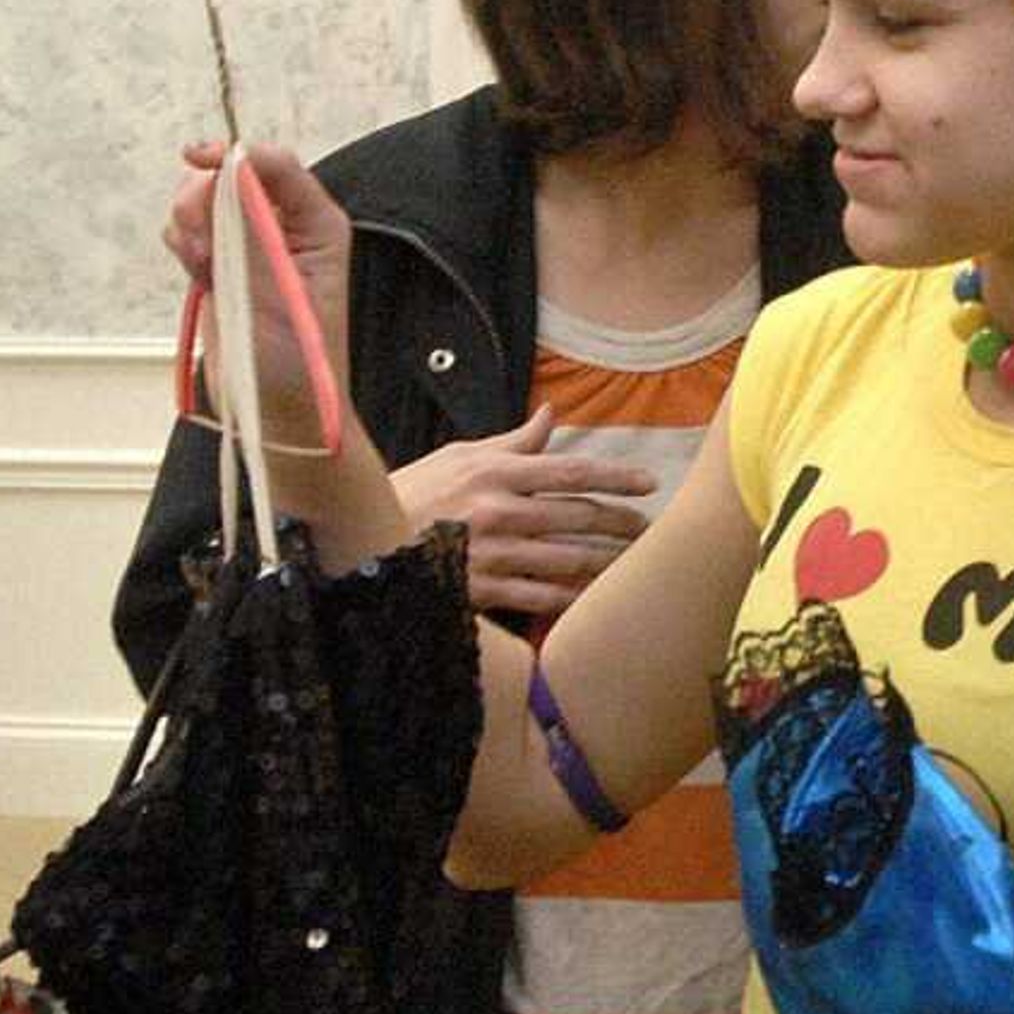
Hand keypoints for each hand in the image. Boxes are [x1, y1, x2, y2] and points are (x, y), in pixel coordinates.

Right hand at [164, 139, 352, 449]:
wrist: (280, 416)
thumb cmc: (295, 364)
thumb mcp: (274, 294)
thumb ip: (248, 233)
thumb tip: (226, 174)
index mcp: (316, 225)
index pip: (275, 166)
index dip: (235, 156)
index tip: (197, 159)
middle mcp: (285, 228)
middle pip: (231, 177)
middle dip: (205, 198)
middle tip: (200, 241)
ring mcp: (250, 247)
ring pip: (204, 203)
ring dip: (191, 225)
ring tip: (202, 267)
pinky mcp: (222, 268)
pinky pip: (190, 233)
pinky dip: (183, 245)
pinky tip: (197, 275)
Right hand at [392, 408, 657, 619]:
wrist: (364, 545)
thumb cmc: (414, 495)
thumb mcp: (457, 457)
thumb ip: (511, 442)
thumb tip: (550, 415)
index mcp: (494, 472)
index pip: (571, 469)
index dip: (616, 475)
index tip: (649, 482)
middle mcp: (498, 511)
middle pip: (580, 515)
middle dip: (623, 522)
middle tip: (648, 528)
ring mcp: (492, 554)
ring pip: (570, 559)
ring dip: (608, 561)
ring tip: (634, 563)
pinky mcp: (483, 591)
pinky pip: (543, 597)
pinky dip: (574, 598)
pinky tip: (596, 598)